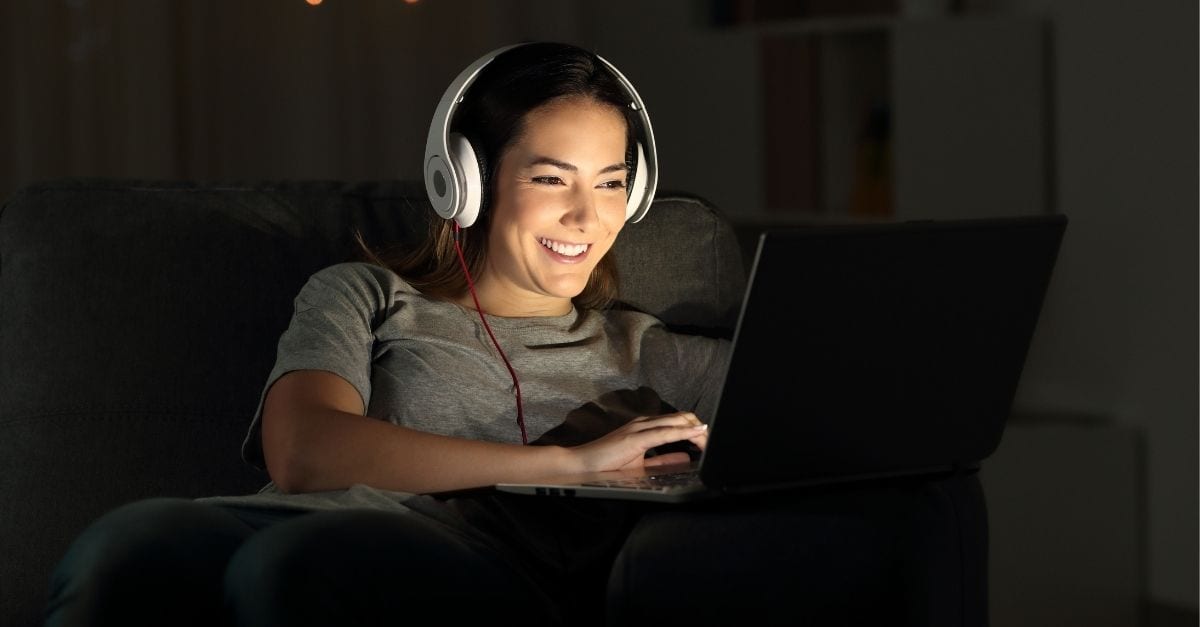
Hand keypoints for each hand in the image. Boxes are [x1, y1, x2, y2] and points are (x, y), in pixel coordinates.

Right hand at [568, 411, 708, 472]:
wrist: (582, 465)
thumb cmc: (607, 464)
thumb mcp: (642, 464)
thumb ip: (663, 460)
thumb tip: (685, 458)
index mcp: (647, 427)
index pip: (680, 422)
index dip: (697, 431)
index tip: (709, 445)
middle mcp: (645, 422)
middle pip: (684, 418)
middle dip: (702, 431)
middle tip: (714, 446)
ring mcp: (640, 427)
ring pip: (677, 422)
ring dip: (697, 432)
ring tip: (710, 442)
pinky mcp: (635, 437)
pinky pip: (665, 433)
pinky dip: (683, 433)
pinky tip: (696, 435)